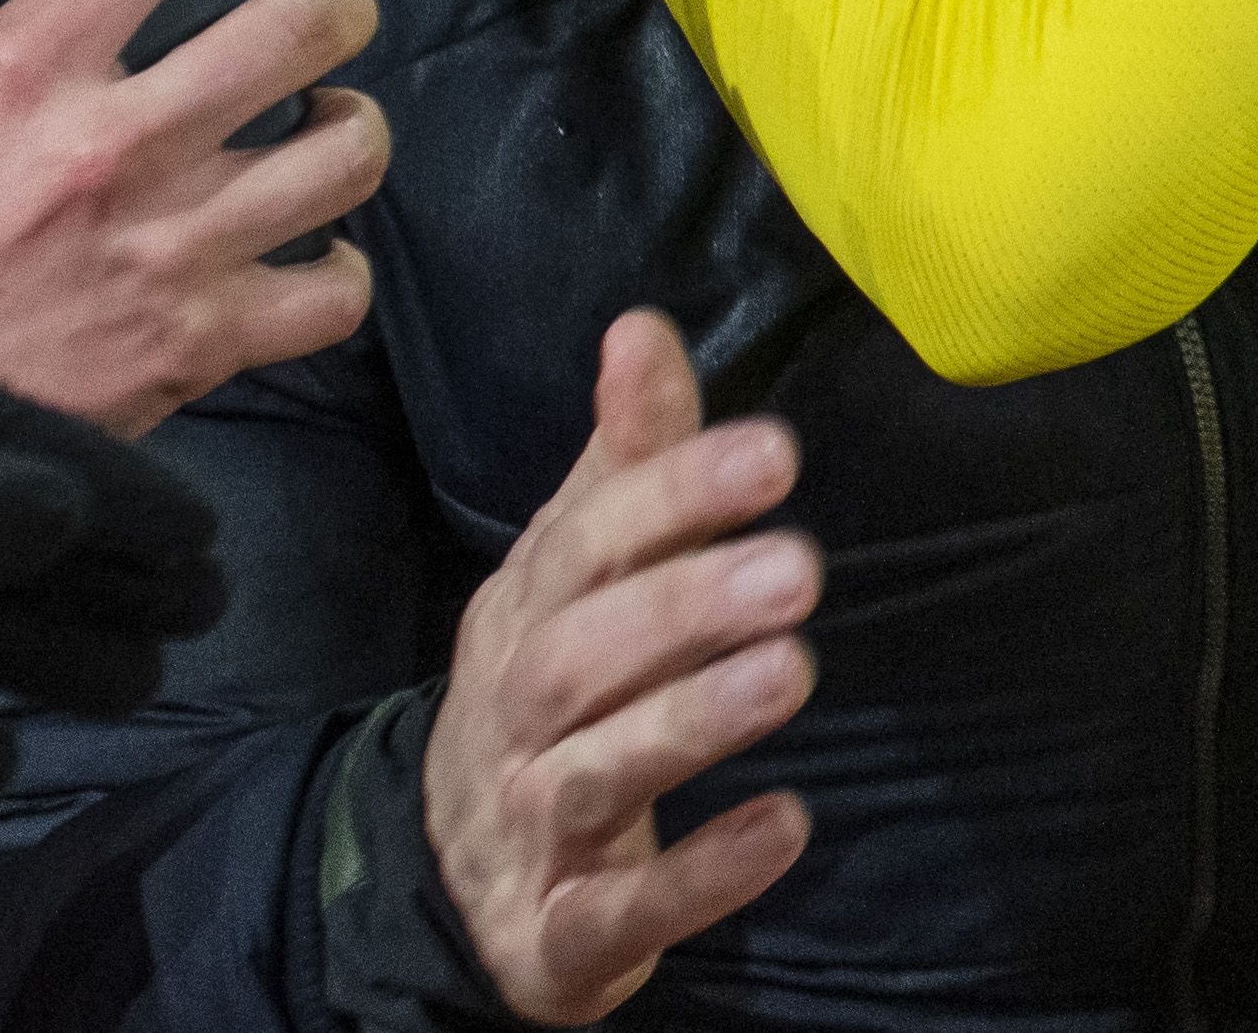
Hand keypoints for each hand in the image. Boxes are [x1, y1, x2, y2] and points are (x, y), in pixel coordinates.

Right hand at [0, 0, 389, 434]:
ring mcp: (167, 248)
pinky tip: (308, 248)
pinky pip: (329, 293)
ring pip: (342, 155)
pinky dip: (337, 270)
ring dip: (353, 125)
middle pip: (298, 27)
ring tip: (328, 118)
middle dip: (336, 0)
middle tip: (326, 7)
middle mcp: (115, 148)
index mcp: (25, 68)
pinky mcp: (193, 342)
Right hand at [428, 311, 821, 1024]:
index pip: (587, 543)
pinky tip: (782, 829)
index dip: (672, 495)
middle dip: (685, 607)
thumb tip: (643, 327)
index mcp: (524, 612)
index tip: (774, 453)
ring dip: (692, 720)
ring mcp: (527, 826)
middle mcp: (513, 713)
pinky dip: (697, 875)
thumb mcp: (577, 569)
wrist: (458, 873)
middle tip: (800, 567)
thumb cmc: (551, 684)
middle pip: (582, 656)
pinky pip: (618, 907)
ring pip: (595, 773)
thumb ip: (624, 459)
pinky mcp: (558, 932)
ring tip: (793, 671)